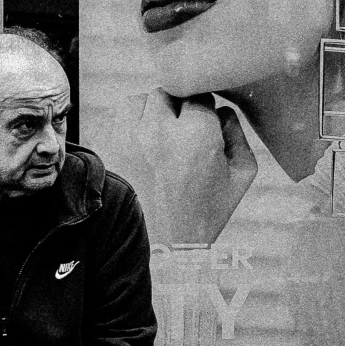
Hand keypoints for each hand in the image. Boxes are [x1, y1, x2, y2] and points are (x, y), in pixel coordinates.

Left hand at [120, 88, 257, 246]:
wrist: (156, 253)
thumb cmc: (201, 219)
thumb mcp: (239, 181)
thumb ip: (238, 136)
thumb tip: (222, 110)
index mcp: (198, 136)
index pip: (200, 95)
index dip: (202, 112)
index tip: (201, 129)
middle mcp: (160, 130)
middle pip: (169, 93)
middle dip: (175, 110)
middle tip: (179, 137)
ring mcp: (128, 136)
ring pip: (139, 100)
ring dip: (148, 113)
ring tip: (156, 141)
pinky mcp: (105, 146)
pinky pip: (116, 116)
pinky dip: (126, 125)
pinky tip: (137, 148)